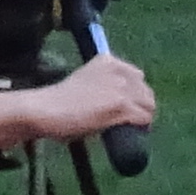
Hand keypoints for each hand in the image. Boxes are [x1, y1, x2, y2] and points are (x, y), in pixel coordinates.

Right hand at [32, 54, 156, 139]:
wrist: (47, 109)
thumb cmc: (59, 101)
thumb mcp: (84, 80)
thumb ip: (102, 84)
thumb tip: (120, 101)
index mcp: (108, 60)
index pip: (137, 76)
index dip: (134, 94)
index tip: (129, 107)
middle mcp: (118, 70)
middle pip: (145, 90)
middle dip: (141, 106)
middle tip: (131, 121)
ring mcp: (121, 88)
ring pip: (148, 105)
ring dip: (143, 117)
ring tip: (132, 129)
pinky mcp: (121, 106)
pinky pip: (143, 118)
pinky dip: (140, 128)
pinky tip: (131, 134)